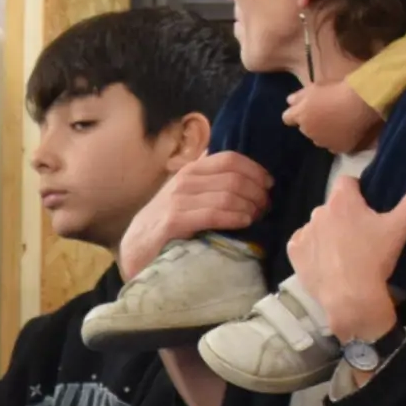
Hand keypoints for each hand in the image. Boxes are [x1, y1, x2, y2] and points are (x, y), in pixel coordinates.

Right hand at [120, 153, 274, 279]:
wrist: (136, 247)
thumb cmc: (166, 222)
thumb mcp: (187, 194)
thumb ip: (208, 180)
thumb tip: (241, 170)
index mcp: (191, 170)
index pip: (230, 159)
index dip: (255, 170)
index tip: (268, 185)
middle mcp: (184, 180)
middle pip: (234, 178)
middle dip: (256, 193)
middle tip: (265, 208)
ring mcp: (178, 200)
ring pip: (227, 195)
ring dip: (249, 207)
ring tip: (256, 217)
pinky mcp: (174, 221)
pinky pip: (214, 214)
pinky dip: (234, 217)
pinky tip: (244, 223)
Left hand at [282, 79, 384, 155]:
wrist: (362, 102)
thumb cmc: (337, 91)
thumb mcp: (315, 87)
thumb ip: (299, 96)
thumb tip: (289, 101)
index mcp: (301, 116)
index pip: (287, 118)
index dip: (296, 114)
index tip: (305, 109)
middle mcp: (309, 132)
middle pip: (305, 129)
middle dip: (311, 123)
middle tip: (326, 113)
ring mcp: (324, 142)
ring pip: (319, 139)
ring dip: (324, 133)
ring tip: (338, 122)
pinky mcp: (340, 149)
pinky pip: (334, 146)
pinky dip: (338, 140)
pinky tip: (347, 131)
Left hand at [286, 171, 405, 348]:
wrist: (351, 298)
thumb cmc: (376, 259)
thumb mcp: (401, 226)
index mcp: (342, 200)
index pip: (347, 183)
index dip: (358, 193)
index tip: (368, 210)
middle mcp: (318, 211)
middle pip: (333, 206)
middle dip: (344, 215)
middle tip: (361, 236)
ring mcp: (304, 232)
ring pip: (318, 225)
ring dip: (329, 232)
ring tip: (345, 253)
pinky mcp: (293, 252)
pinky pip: (303, 243)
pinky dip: (313, 249)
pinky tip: (327, 262)